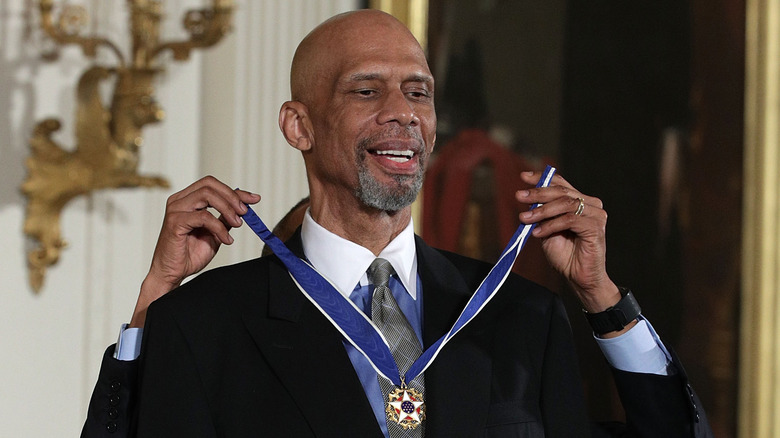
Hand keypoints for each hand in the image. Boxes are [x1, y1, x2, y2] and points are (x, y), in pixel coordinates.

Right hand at [129, 176, 260, 326]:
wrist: (173, 273)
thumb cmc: (190, 254)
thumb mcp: (215, 232)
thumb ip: (225, 218)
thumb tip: (244, 206)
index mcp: (187, 199)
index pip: (212, 185)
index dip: (235, 191)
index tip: (254, 199)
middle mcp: (179, 200)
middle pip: (210, 185)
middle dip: (232, 197)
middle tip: (245, 213)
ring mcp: (175, 210)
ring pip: (207, 196)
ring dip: (227, 209)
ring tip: (237, 224)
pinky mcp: (175, 222)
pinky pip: (203, 217)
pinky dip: (219, 228)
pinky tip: (226, 240)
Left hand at [517, 171, 621, 314]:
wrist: (578, 277)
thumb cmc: (564, 255)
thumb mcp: (547, 230)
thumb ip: (541, 214)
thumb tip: (527, 198)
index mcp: (580, 201)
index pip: (561, 184)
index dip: (542, 178)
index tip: (523, 177)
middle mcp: (591, 204)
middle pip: (562, 191)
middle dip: (537, 193)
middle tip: (519, 196)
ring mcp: (595, 215)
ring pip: (565, 204)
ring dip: (542, 211)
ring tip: (525, 219)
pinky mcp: (596, 227)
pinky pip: (570, 220)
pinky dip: (551, 225)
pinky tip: (538, 233)